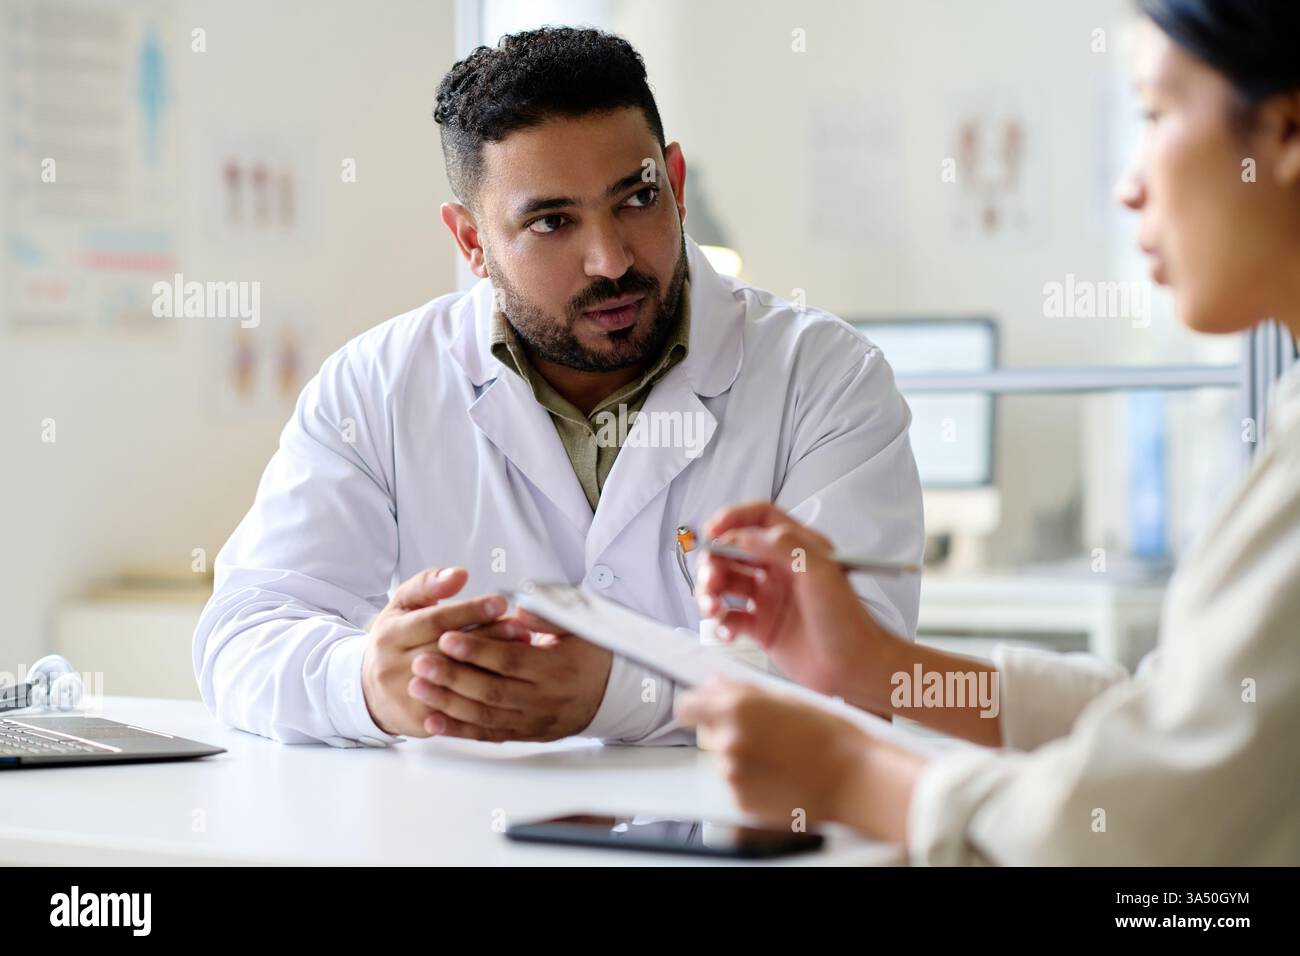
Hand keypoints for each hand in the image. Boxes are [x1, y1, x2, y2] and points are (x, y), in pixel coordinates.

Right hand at [361, 567, 518, 736]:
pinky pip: (456, 709)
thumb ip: (428, 585)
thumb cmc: (395, 641)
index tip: (500, 603)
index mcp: (391, 634)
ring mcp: (405, 696)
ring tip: (521, 651)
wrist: (369, 692)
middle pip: (448, 652)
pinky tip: (508, 681)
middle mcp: (393, 666)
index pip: (434, 621)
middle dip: (488, 638)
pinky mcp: (418, 721)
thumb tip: (459, 574)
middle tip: (520, 628)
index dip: (469, 611)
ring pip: (454, 682)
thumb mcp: (402, 606)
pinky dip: (484, 695)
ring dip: (491, 666)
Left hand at [408, 608, 612, 741]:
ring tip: (418, 689)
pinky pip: (490, 735)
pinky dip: (459, 731)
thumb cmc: (592, 654)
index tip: (447, 636)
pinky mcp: (527, 735)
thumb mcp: (579, 627)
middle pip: (492, 690)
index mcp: (557, 667)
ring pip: (486, 716)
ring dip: (448, 704)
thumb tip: (516, 609)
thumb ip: (547, 617)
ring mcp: (535, 720)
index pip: (510, 660)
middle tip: (421, 663)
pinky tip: (434, 722)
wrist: (614, 693)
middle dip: (453, 677)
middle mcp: (545, 698)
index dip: (477, 650)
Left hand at [676, 678, 923, 841]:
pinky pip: (735, 786)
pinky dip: (751, 781)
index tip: (704, 711)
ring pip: (723, 761)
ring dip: (741, 757)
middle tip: (762, 735)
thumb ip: (743, 690)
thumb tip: (714, 686)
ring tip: (779, 757)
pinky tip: (780, 775)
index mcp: (737, 708)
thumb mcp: (787, 697)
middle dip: (725, 731)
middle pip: (707, 734)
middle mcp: (729, 740)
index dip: (697, 707)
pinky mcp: (741, 800)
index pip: (688, 707)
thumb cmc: (829, 736)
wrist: (854, 779)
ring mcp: (733, 773)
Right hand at [696, 501, 903, 710]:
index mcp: (796, 548)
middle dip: (714, 562)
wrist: (854, 668)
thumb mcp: (821, 571)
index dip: (733, 518)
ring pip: (726, 584)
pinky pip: (730, 618)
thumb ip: (782, 545)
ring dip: (711, 593)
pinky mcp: (761, 627)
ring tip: (713, 608)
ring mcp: (769, 599)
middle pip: (733, 552)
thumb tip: (741, 536)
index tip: (712, 530)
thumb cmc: (848, 620)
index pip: (759, 518)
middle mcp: (780, 570)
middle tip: (711, 580)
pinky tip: (727, 631)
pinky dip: (721, 623)